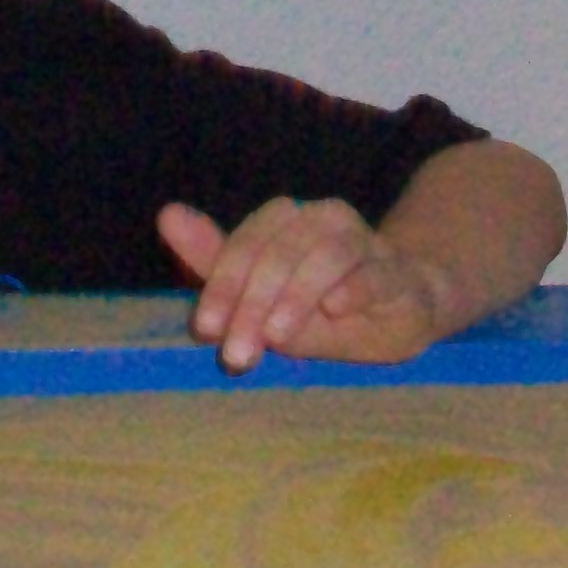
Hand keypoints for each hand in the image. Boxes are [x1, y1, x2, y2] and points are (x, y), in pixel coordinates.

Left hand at [159, 196, 459, 370]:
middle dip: (253, 303)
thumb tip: (167, 214)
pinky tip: (336, 308)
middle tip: (239, 353)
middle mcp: (324, 220)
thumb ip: (216, 262)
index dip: (222, 284)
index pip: (247, 243)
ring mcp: (365, 242)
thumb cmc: (320, 305)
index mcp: (286, 221)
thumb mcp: (262, 294)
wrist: (400, 309)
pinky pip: (375, 272)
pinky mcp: (397, 272)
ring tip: (277, 334)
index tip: (207, 329)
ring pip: (328, 255)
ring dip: (297, 296)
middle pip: (281, 251)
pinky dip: (354, 288)